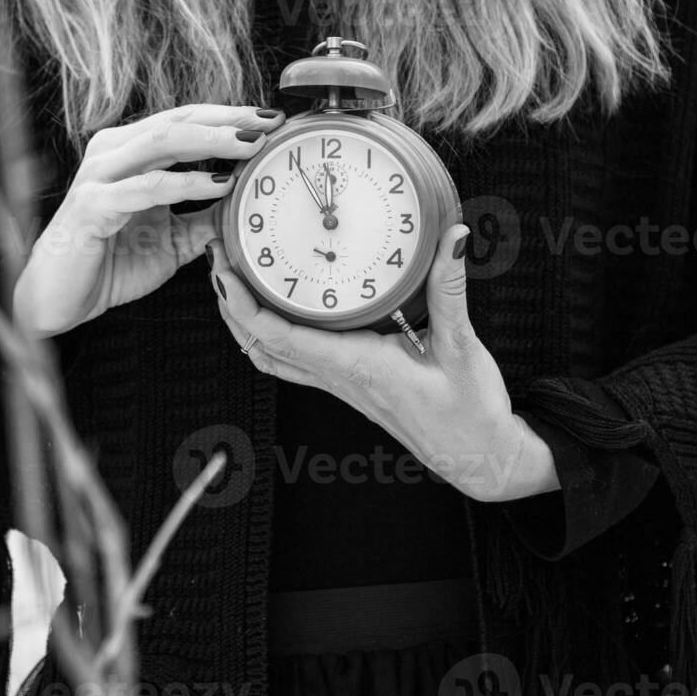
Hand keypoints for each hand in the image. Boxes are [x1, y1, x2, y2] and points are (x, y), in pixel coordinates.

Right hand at [13, 104, 283, 339]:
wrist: (62, 300)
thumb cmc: (110, 264)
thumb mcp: (172, 239)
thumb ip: (204, 218)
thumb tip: (246, 203)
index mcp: (127, 152)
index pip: (183, 121)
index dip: (227, 116)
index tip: (270, 120)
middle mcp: (112, 153)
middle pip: (178, 121)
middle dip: (227, 120)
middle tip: (270, 123)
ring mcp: (99, 175)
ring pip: (163, 142)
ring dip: (212, 141)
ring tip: (251, 145)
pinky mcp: (92, 205)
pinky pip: (148, 188)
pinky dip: (187, 183)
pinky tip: (220, 183)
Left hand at [208, 224, 559, 501]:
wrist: (478, 456)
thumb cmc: (468, 413)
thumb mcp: (462, 346)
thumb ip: (451, 289)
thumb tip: (453, 238)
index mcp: (355, 365)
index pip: (278, 336)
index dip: (242, 304)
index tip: (224, 269)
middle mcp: (337, 376)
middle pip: (259, 344)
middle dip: (230, 301)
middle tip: (218, 254)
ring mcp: (339, 384)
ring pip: (270, 356)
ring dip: (243, 320)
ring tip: (234, 277)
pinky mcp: (348, 384)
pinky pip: (293, 360)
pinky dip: (270, 334)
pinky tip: (276, 309)